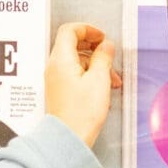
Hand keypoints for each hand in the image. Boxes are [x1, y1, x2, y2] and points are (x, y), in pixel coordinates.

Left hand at [45, 20, 118, 151]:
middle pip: (73, 44)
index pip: (69, 30)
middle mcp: (55, 67)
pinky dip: (90, 75)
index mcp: (61, 59)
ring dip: (96, 64)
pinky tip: (104, 88)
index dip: (88, 29)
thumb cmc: (82, 112)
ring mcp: (56, 79)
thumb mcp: (99, 80)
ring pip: (76, 61)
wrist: (68, 139)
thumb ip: (103, 57)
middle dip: (94, 48)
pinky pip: (74, 74)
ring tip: (113, 79)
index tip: (102, 37)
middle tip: (109, 55)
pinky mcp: (60, 90)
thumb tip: (106, 45)